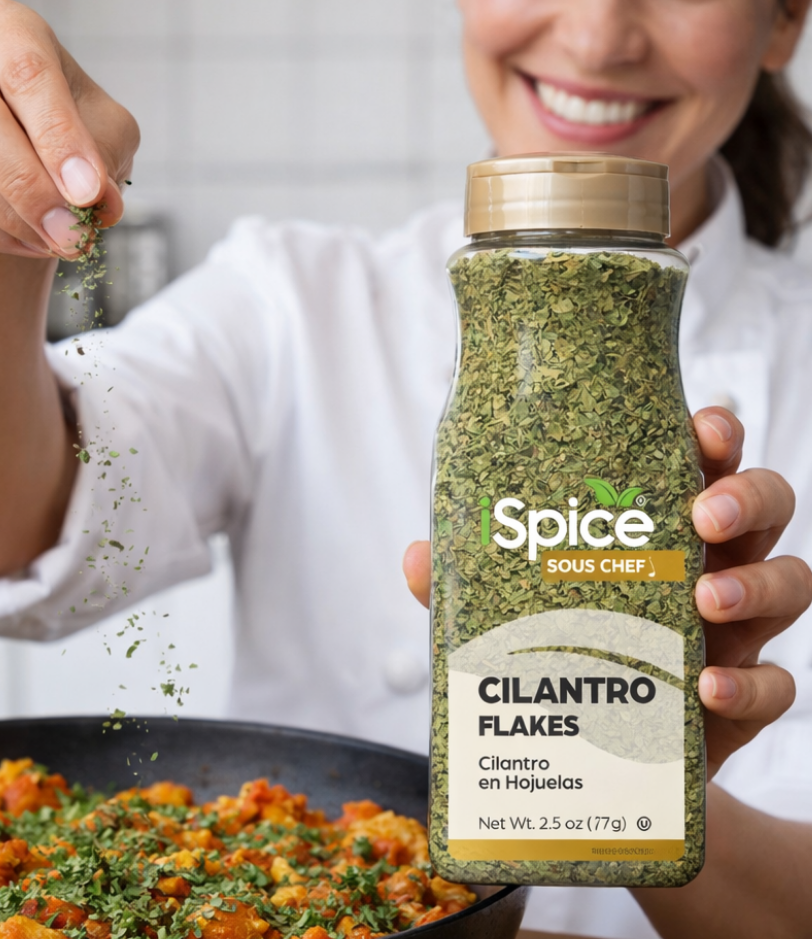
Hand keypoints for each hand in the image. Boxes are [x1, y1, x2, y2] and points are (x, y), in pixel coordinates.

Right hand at [0, 0, 138, 258]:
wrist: (15, 177)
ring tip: (53, 242)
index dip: (58, 136)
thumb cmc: (65, 140)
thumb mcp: (106, 139)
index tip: (88, 192)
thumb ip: (105, 160)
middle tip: (69, 232)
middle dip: (26, 184)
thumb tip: (98, 200)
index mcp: (5, 25)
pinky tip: (22, 244)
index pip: (26, 70)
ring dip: (7, 216)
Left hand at [403, 406, 811, 779]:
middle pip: (766, 507)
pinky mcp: (741, 700)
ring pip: (791, 584)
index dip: (717, 435)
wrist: (590, 760)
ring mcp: (733, 633)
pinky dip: (751, 686)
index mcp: (655, 529)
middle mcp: (707, 567)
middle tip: (704, 515)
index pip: (703, 461)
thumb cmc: (555, 658)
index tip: (704, 431)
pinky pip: (778, 686)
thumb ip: (467, 585)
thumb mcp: (505, 615)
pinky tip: (707, 688)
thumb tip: (418, 556)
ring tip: (704, 602)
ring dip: (758, 585)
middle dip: (748, 498)